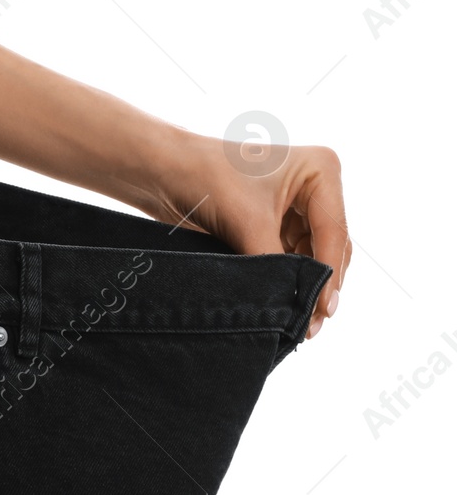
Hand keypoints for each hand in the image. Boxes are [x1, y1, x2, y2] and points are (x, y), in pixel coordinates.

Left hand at [151, 136, 350, 339]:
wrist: (160, 169)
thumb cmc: (205, 179)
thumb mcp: (251, 226)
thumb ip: (281, 269)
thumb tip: (302, 313)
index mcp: (321, 169)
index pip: (334, 232)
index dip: (329, 274)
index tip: (324, 310)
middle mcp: (315, 185)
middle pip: (329, 246)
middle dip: (319, 283)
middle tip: (310, 325)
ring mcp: (297, 204)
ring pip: (313, 255)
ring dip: (304, 285)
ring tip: (298, 321)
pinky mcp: (277, 220)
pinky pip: (293, 255)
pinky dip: (288, 278)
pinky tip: (284, 303)